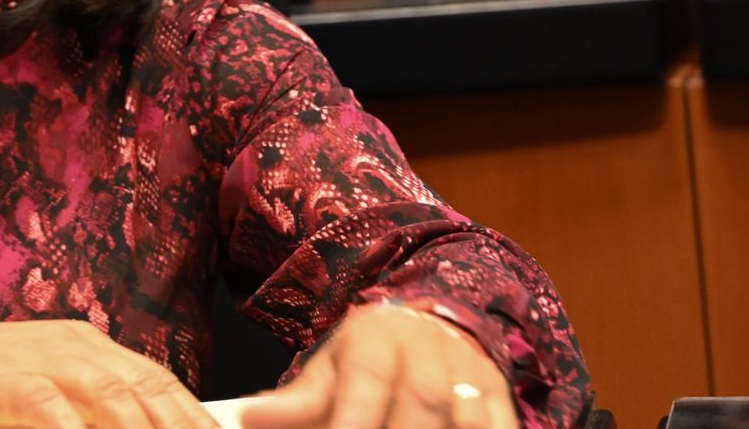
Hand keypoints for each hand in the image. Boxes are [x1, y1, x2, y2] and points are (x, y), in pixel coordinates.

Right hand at [0, 318, 215, 427]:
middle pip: (151, 392)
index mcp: (91, 347)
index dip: (197, 418)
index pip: (161, 383)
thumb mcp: (45, 389)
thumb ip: (90, 410)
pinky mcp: (11, 382)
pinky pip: (54, 411)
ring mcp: (46, 361)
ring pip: (115, 399)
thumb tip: (137, 423)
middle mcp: (78, 348)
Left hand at [241, 303, 517, 428]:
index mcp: (377, 341)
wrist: (429, 329)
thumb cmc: (368, 358)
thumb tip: (246, 418)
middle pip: (420, 408)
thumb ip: (297, 401)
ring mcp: (473, 379)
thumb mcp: (328, 367)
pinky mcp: (502, 404)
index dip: (353, 423)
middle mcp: (430, 355)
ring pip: (464, 424)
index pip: (366, 386)